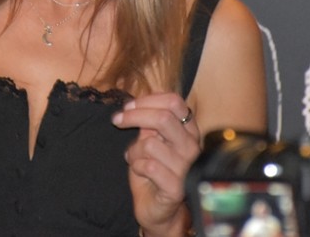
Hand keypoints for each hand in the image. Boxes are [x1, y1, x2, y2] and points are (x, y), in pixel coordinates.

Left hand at [113, 93, 199, 236]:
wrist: (159, 210)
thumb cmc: (154, 172)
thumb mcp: (150, 141)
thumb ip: (148, 124)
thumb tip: (134, 105)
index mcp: (189, 131)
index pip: (174, 102)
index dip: (148, 100)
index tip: (128, 106)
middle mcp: (192, 147)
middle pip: (163, 118)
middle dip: (135, 116)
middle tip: (117, 120)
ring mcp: (187, 168)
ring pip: (150, 143)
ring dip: (134, 150)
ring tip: (134, 159)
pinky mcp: (177, 187)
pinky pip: (148, 166)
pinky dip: (136, 166)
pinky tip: (140, 172)